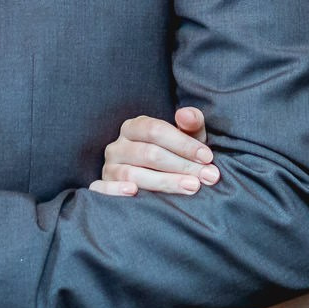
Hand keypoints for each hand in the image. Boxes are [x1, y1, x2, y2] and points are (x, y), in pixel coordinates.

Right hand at [89, 107, 217, 196]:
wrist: (156, 181)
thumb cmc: (174, 157)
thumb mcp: (185, 139)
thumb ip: (191, 125)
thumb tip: (186, 114)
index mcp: (134, 127)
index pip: (156, 130)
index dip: (183, 144)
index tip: (207, 157)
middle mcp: (117, 145)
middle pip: (149, 153)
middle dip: (181, 166)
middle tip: (206, 178)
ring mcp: (108, 167)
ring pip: (133, 174)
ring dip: (164, 182)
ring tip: (191, 188)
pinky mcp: (102, 187)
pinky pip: (101, 188)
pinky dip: (115, 190)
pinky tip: (133, 192)